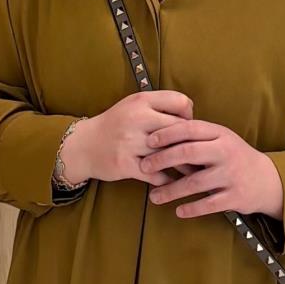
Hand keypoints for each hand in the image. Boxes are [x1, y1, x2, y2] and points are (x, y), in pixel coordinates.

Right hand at [60, 89, 194, 185]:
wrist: (83, 145)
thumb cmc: (116, 125)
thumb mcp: (134, 105)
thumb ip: (160, 106)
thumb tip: (192, 117)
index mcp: (141, 100)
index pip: (180, 102)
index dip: (189, 115)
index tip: (187, 128)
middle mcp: (136, 118)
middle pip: (178, 129)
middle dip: (191, 143)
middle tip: (201, 154)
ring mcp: (129, 142)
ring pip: (168, 153)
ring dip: (184, 165)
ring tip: (196, 171)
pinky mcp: (124, 164)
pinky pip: (155, 175)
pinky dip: (167, 180)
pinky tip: (174, 183)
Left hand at [141, 118, 284, 224]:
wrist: (267, 179)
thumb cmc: (234, 157)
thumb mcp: (221, 139)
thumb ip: (197, 137)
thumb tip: (160, 133)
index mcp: (221, 134)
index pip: (190, 129)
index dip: (167, 133)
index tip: (148, 140)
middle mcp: (226, 152)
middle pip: (189, 153)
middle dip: (163, 159)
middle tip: (144, 167)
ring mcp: (231, 175)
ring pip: (195, 183)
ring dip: (171, 190)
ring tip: (153, 197)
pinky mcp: (235, 197)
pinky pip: (209, 204)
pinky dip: (192, 209)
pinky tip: (178, 211)